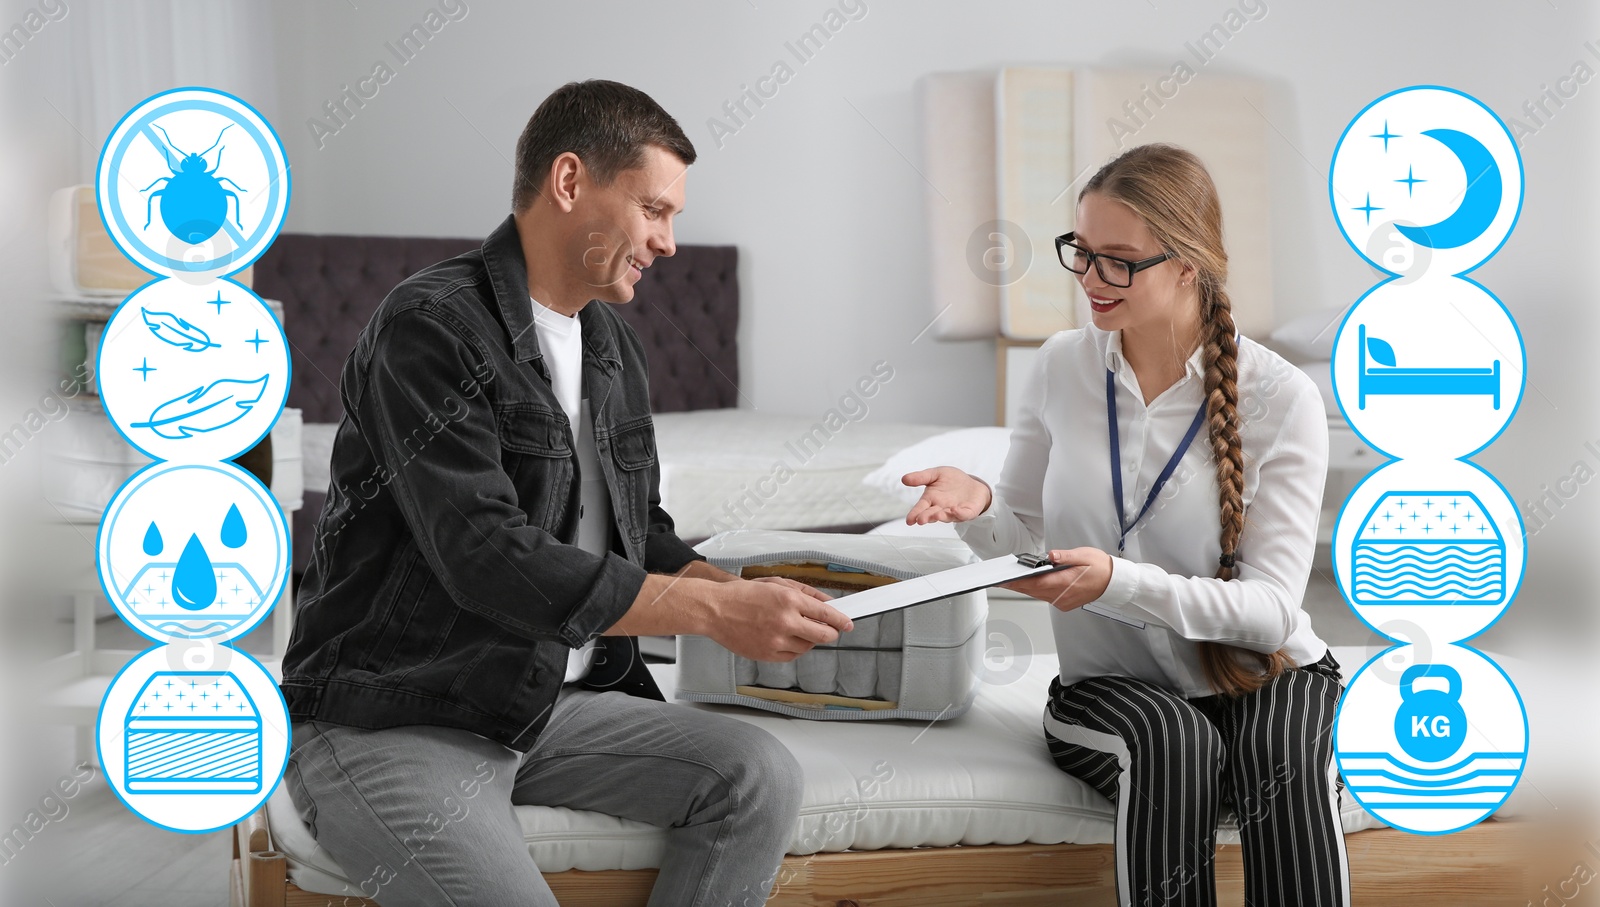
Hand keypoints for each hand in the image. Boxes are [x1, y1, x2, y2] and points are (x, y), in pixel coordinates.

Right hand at [705, 578, 854, 662]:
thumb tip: (827, 602)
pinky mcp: (767, 654)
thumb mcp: (776, 583)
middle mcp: (785, 621)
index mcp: (789, 600)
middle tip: (831, 630)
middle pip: (824, 635)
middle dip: (831, 633)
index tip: (848, 623)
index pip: (827, 614)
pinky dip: (795, 648)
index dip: (842, 620)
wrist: (715, 610)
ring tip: (797, 628)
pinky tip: (787, 637)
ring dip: (810, 639)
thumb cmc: (743, 594)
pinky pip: (793, 656)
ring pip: (809, 647)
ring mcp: (776, 640)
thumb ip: (806, 592)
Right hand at [902, 466, 991, 524]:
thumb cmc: (952, 480)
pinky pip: (963, 514)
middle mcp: (940, 508)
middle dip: (926, 517)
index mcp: (931, 500)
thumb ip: (921, 477)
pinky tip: (954, 510)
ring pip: (947, 516)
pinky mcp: (967, 512)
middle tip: (920, 520)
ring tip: (936, 515)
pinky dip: (959, 513)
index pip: (920, 508)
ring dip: (941, 516)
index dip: (914, 514)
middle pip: (931, 514)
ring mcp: (954, 511)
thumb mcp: (935, 474)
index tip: (909, 520)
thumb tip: (904, 479)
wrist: (972, 483)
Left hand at [1000, 547, 1113, 611]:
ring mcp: (1062, 601)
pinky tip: (1030, 583)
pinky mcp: (1063, 603)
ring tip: (1012, 579)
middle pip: (1033, 590)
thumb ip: (1065, 556)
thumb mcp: (1083, 555)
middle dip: (1017, 584)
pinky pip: (1045, 597)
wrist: (1113, 582)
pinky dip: (1036, 590)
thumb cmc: (1100, 568)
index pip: (1036, 583)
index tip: (1006, 580)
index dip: (1019, 582)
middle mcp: (1062, 595)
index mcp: (1065, 582)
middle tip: (1001, 579)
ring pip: (1037, 595)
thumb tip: (1050, 555)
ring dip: (1025, 587)